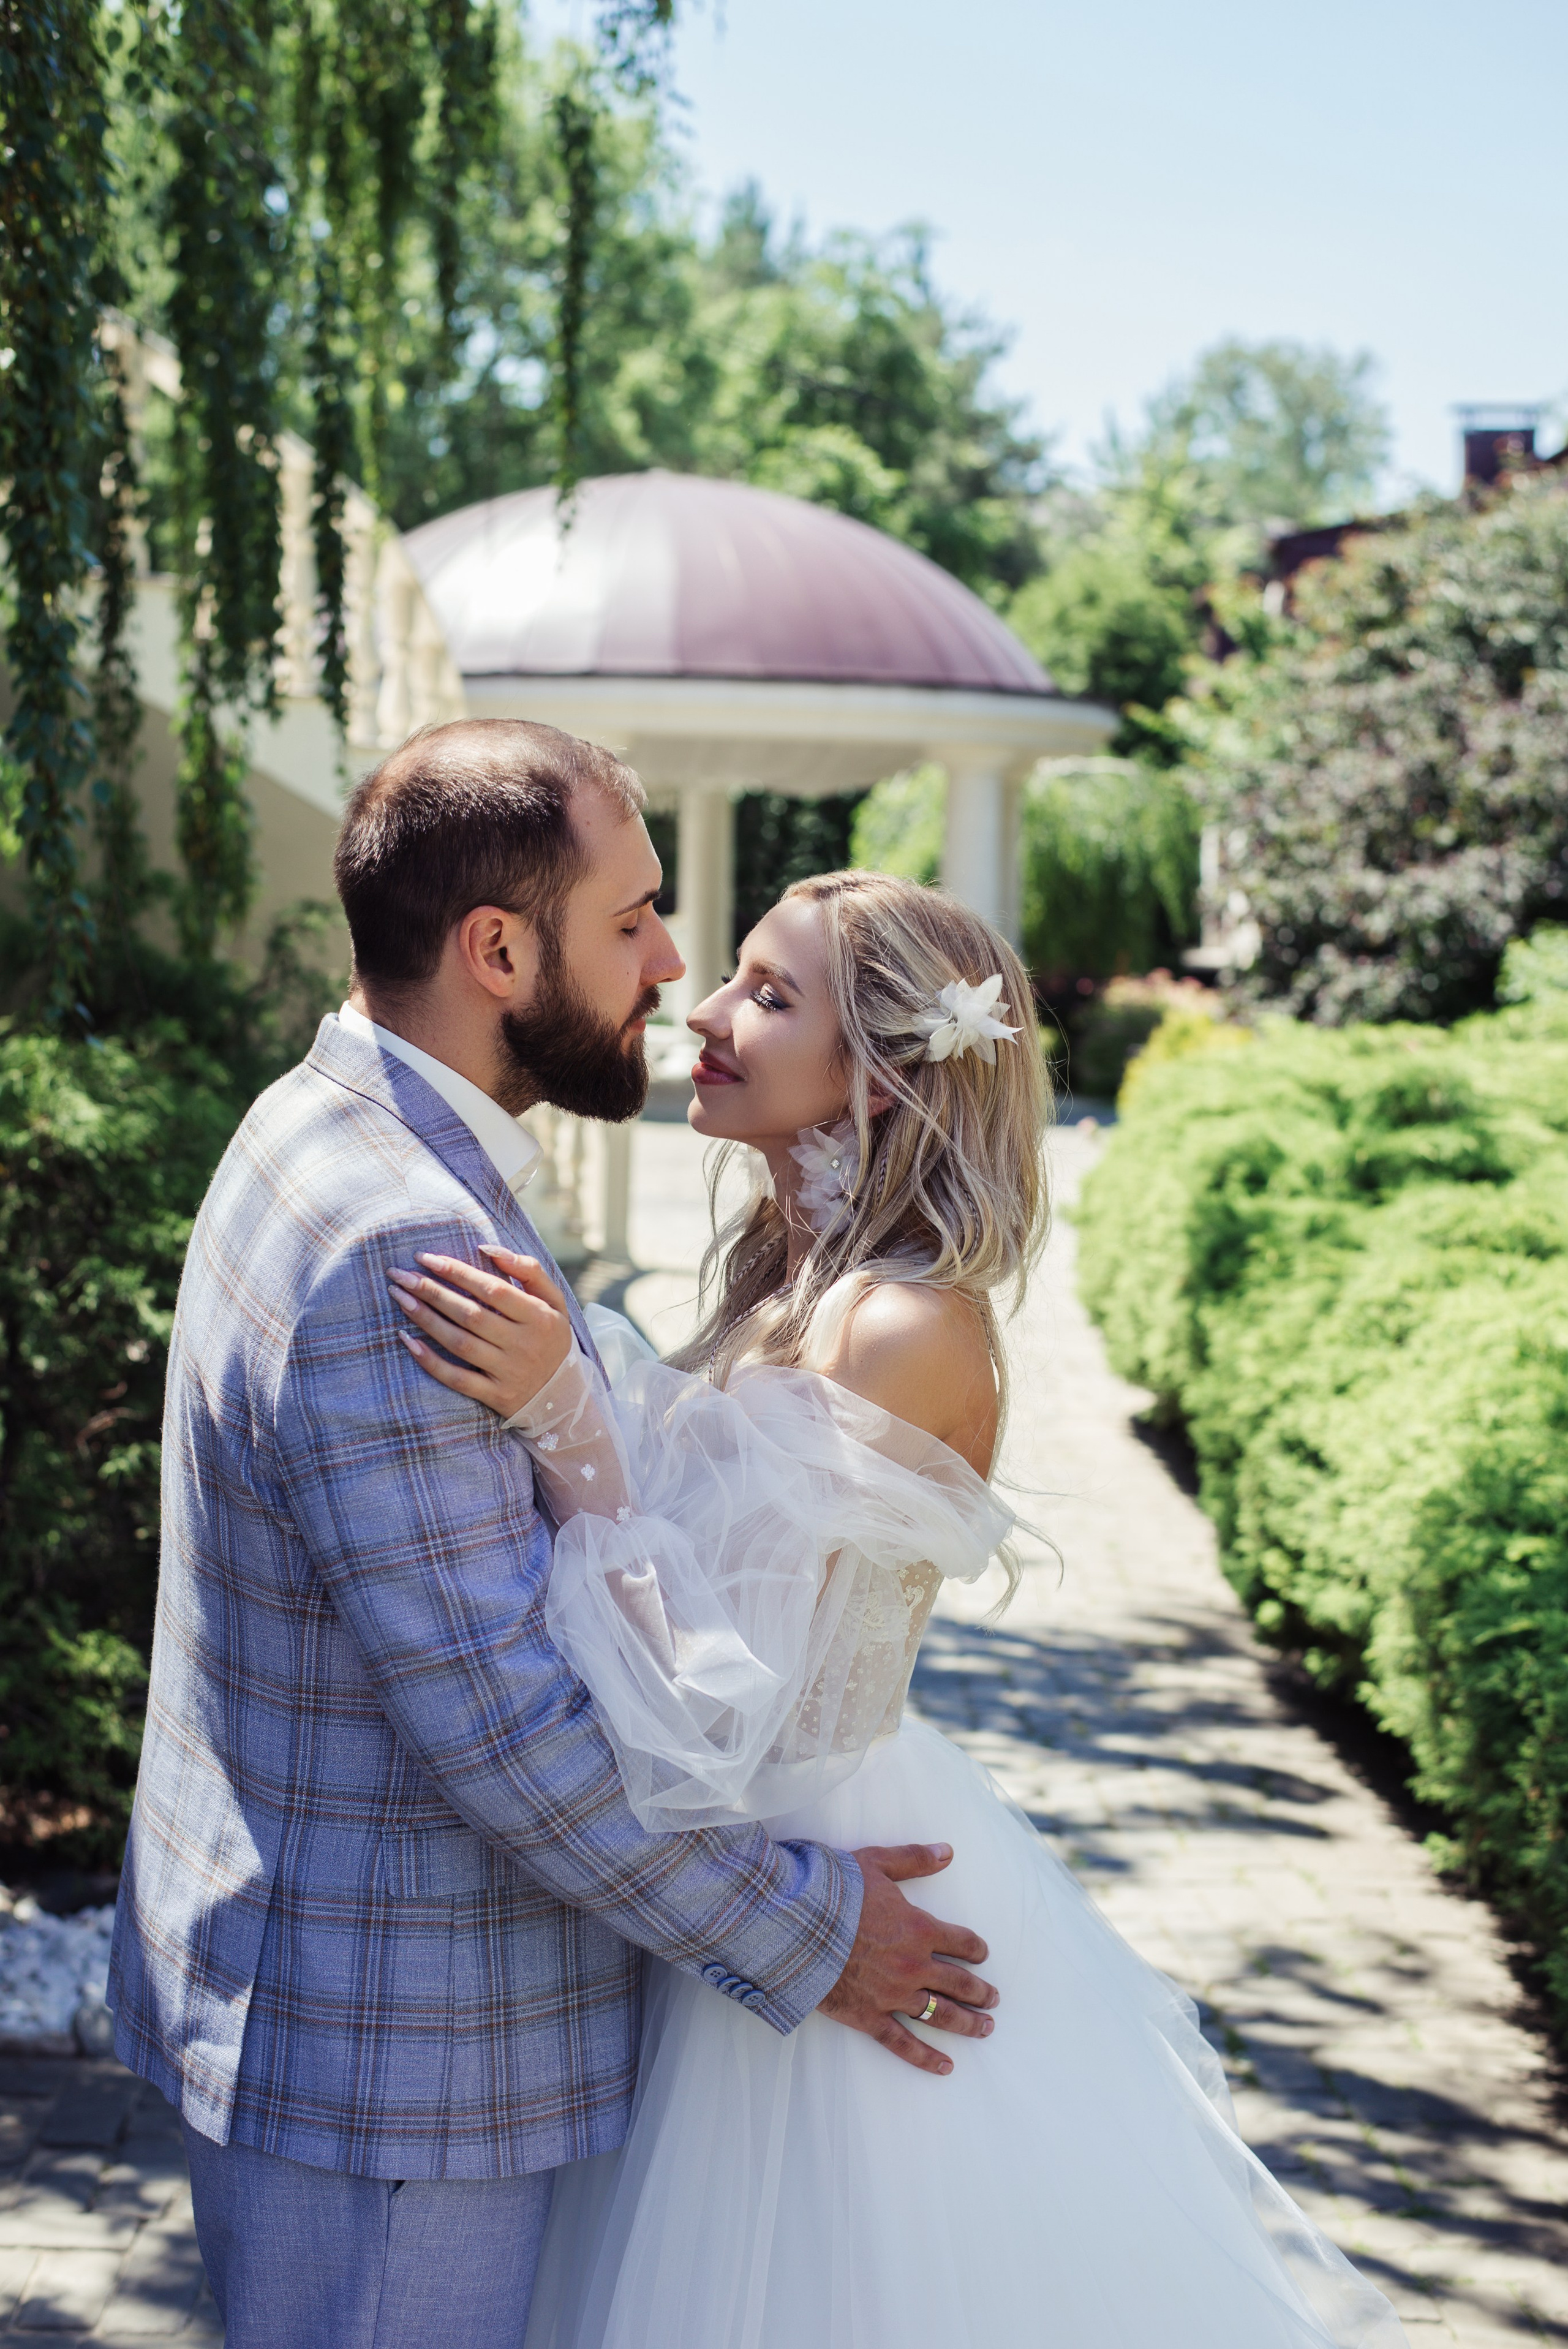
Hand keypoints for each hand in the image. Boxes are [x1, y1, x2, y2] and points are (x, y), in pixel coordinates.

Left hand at [388, 1246, 572, 1418]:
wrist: (564, 1396)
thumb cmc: (550, 1337)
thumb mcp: (554, 1301)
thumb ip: (528, 1270)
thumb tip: (487, 1248)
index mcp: (539, 1317)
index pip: (492, 1289)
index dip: (457, 1272)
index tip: (426, 1257)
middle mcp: (523, 1344)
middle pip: (470, 1314)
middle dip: (431, 1291)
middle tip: (399, 1274)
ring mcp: (507, 1372)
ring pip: (459, 1344)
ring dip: (425, 1319)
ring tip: (399, 1297)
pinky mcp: (494, 1396)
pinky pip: (456, 1379)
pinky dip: (430, 1361)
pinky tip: (406, 1340)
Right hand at [818, 1844, 996, 2076]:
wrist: (796, 1926)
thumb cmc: (834, 1891)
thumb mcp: (876, 1863)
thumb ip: (914, 1859)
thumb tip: (948, 1851)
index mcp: (919, 1929)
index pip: (960, 1941)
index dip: (975, 1948)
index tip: (983, 1955)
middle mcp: (914, 1966)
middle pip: (958, 1982)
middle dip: (980, 1992)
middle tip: (994, 2000)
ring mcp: (894, 1995)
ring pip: (940, 2014)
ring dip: (966, 2023)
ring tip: (985, 2029)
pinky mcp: (870, 2017)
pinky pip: (903, 2042)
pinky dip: (926, 2057)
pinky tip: (945, 2066)